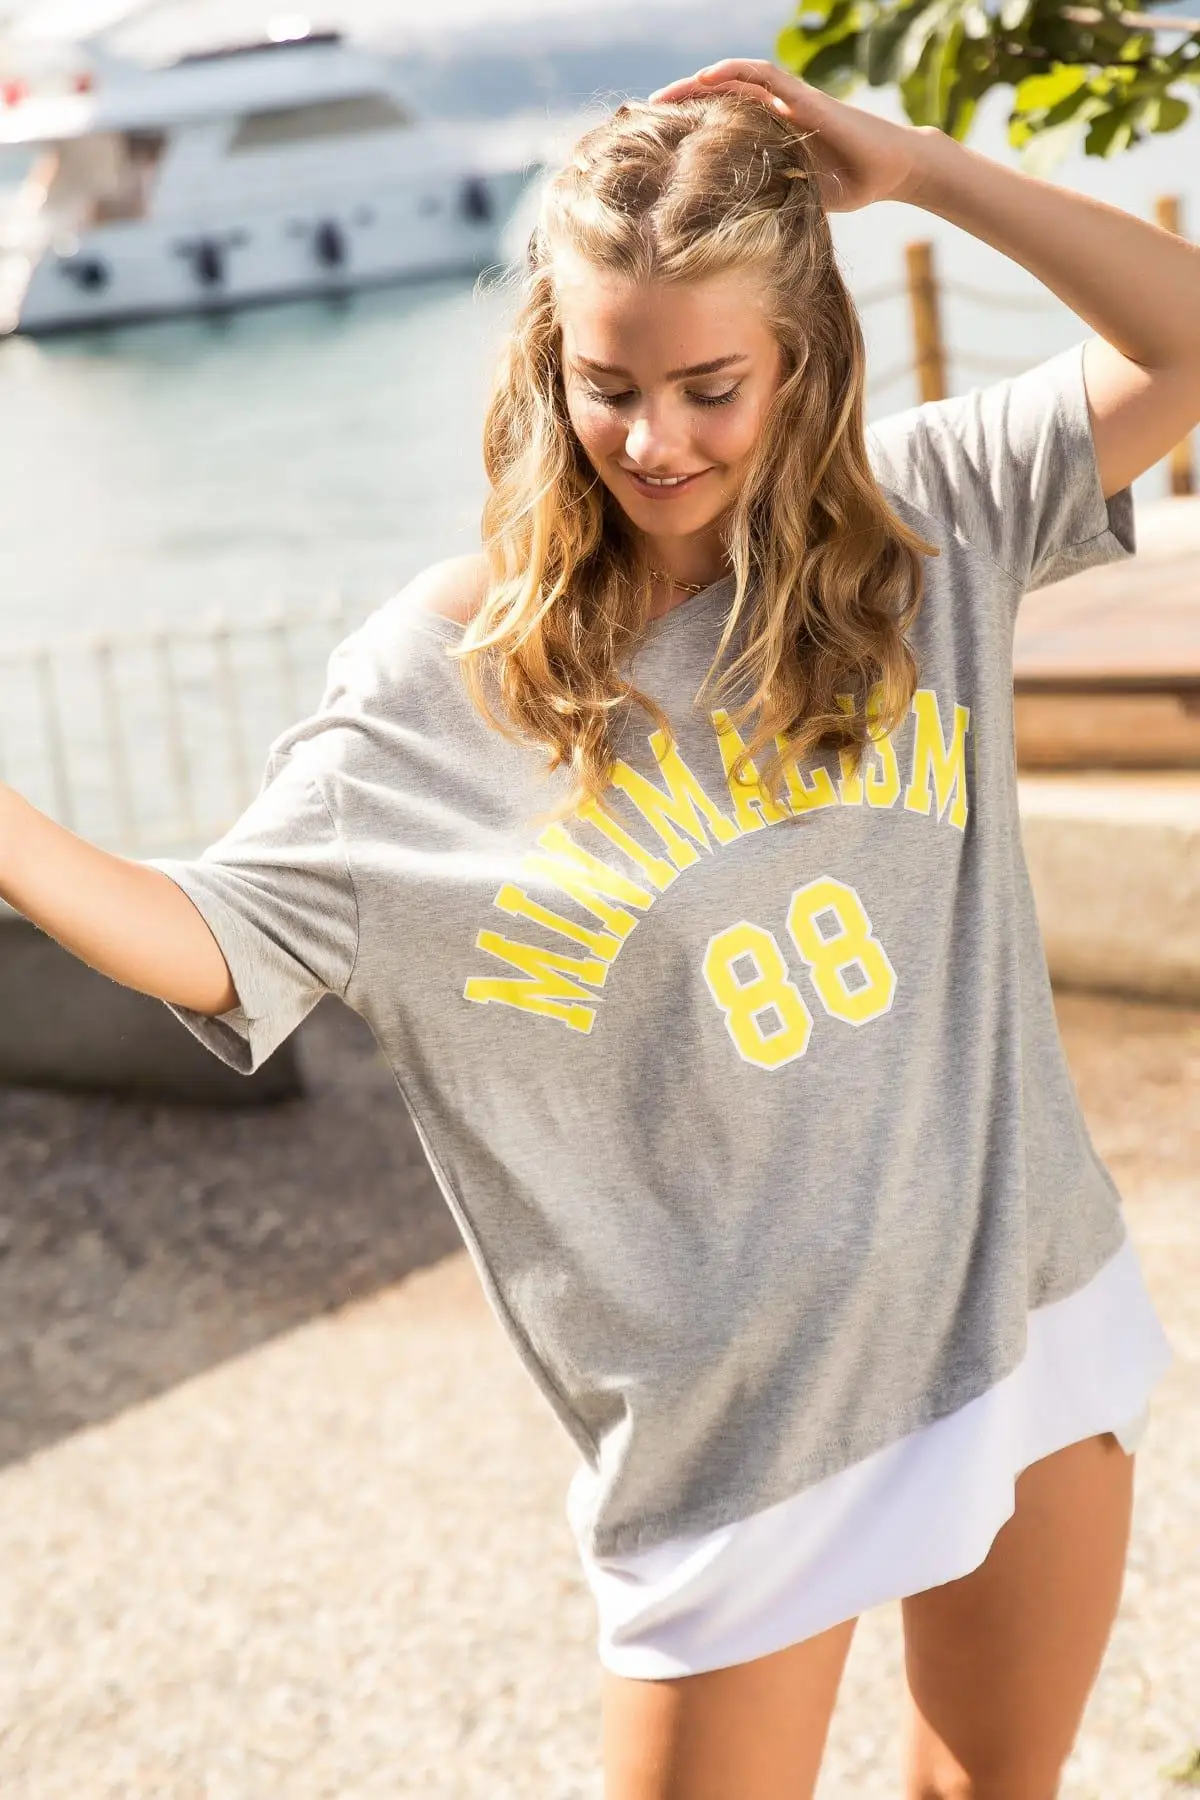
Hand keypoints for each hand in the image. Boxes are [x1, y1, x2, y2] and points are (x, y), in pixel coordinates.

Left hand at [648, 59, 937, 213]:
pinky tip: (706, 78)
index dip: (691, 128)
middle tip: (645, 117)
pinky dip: (733, 72)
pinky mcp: (804, 96)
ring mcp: (790, 100)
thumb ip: (769, 199)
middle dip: (682, 105)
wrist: (894, 171)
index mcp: (773, 132)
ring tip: (664, 96)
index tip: (659, 142)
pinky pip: (763, 74)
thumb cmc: (853, 185)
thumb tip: (731, 231)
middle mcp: (777, 110)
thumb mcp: (800, 198)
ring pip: (735, 80)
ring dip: (697, 85)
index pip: (723, 121)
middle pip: (720, 98)